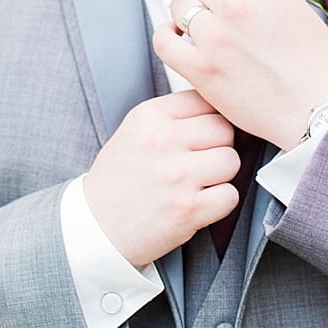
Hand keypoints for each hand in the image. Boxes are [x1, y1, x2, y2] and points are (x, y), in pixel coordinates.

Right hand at [83, 90, 240, 267]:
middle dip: (218, 146)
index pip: (206, 99)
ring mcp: (177, 175)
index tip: (201, 135)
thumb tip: (220, 107)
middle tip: (199, 163)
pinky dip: (220, 203)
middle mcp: (163, 140)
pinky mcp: (188, 208)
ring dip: (221, 176)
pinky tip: (200, 204)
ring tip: (197, 184)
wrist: (96, 228)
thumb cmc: (119, 180)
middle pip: (224, 129)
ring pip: (231, 161)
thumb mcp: (135, 132)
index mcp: (150, 116)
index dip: (210, 119)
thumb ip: (173, 117)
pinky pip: (230, 195)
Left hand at [153, 0, 327, 149]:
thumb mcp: (299, 9)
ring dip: (188, 13)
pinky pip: (164, 39)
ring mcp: (217, 36)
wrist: (319, 111)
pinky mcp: (201, 68)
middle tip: (212, 6)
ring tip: (201, 27)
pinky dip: (167, 36)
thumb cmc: (316, 66)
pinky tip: (179, 40)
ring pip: (180, 5)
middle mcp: (239, 4)